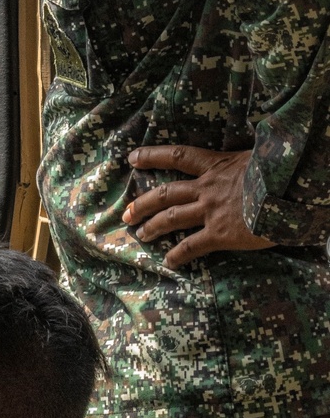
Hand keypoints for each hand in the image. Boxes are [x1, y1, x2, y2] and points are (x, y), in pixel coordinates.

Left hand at [122, 146, 273, 268]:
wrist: (291, 191)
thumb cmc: (281, 171)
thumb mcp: (259, 156)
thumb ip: (244, 160)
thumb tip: (247, 156)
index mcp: (216, 165)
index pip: (178, 156)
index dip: (153, 156)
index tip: (132, 158)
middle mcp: (207, 188)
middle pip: (166, 194)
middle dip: (143, 203)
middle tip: (126, 213)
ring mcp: (211, 211)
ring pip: (172, 219)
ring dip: (153, 227)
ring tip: (140, 234)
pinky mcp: (220, 234)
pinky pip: (192, 246)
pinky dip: (178, 255)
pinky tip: (168, 261)